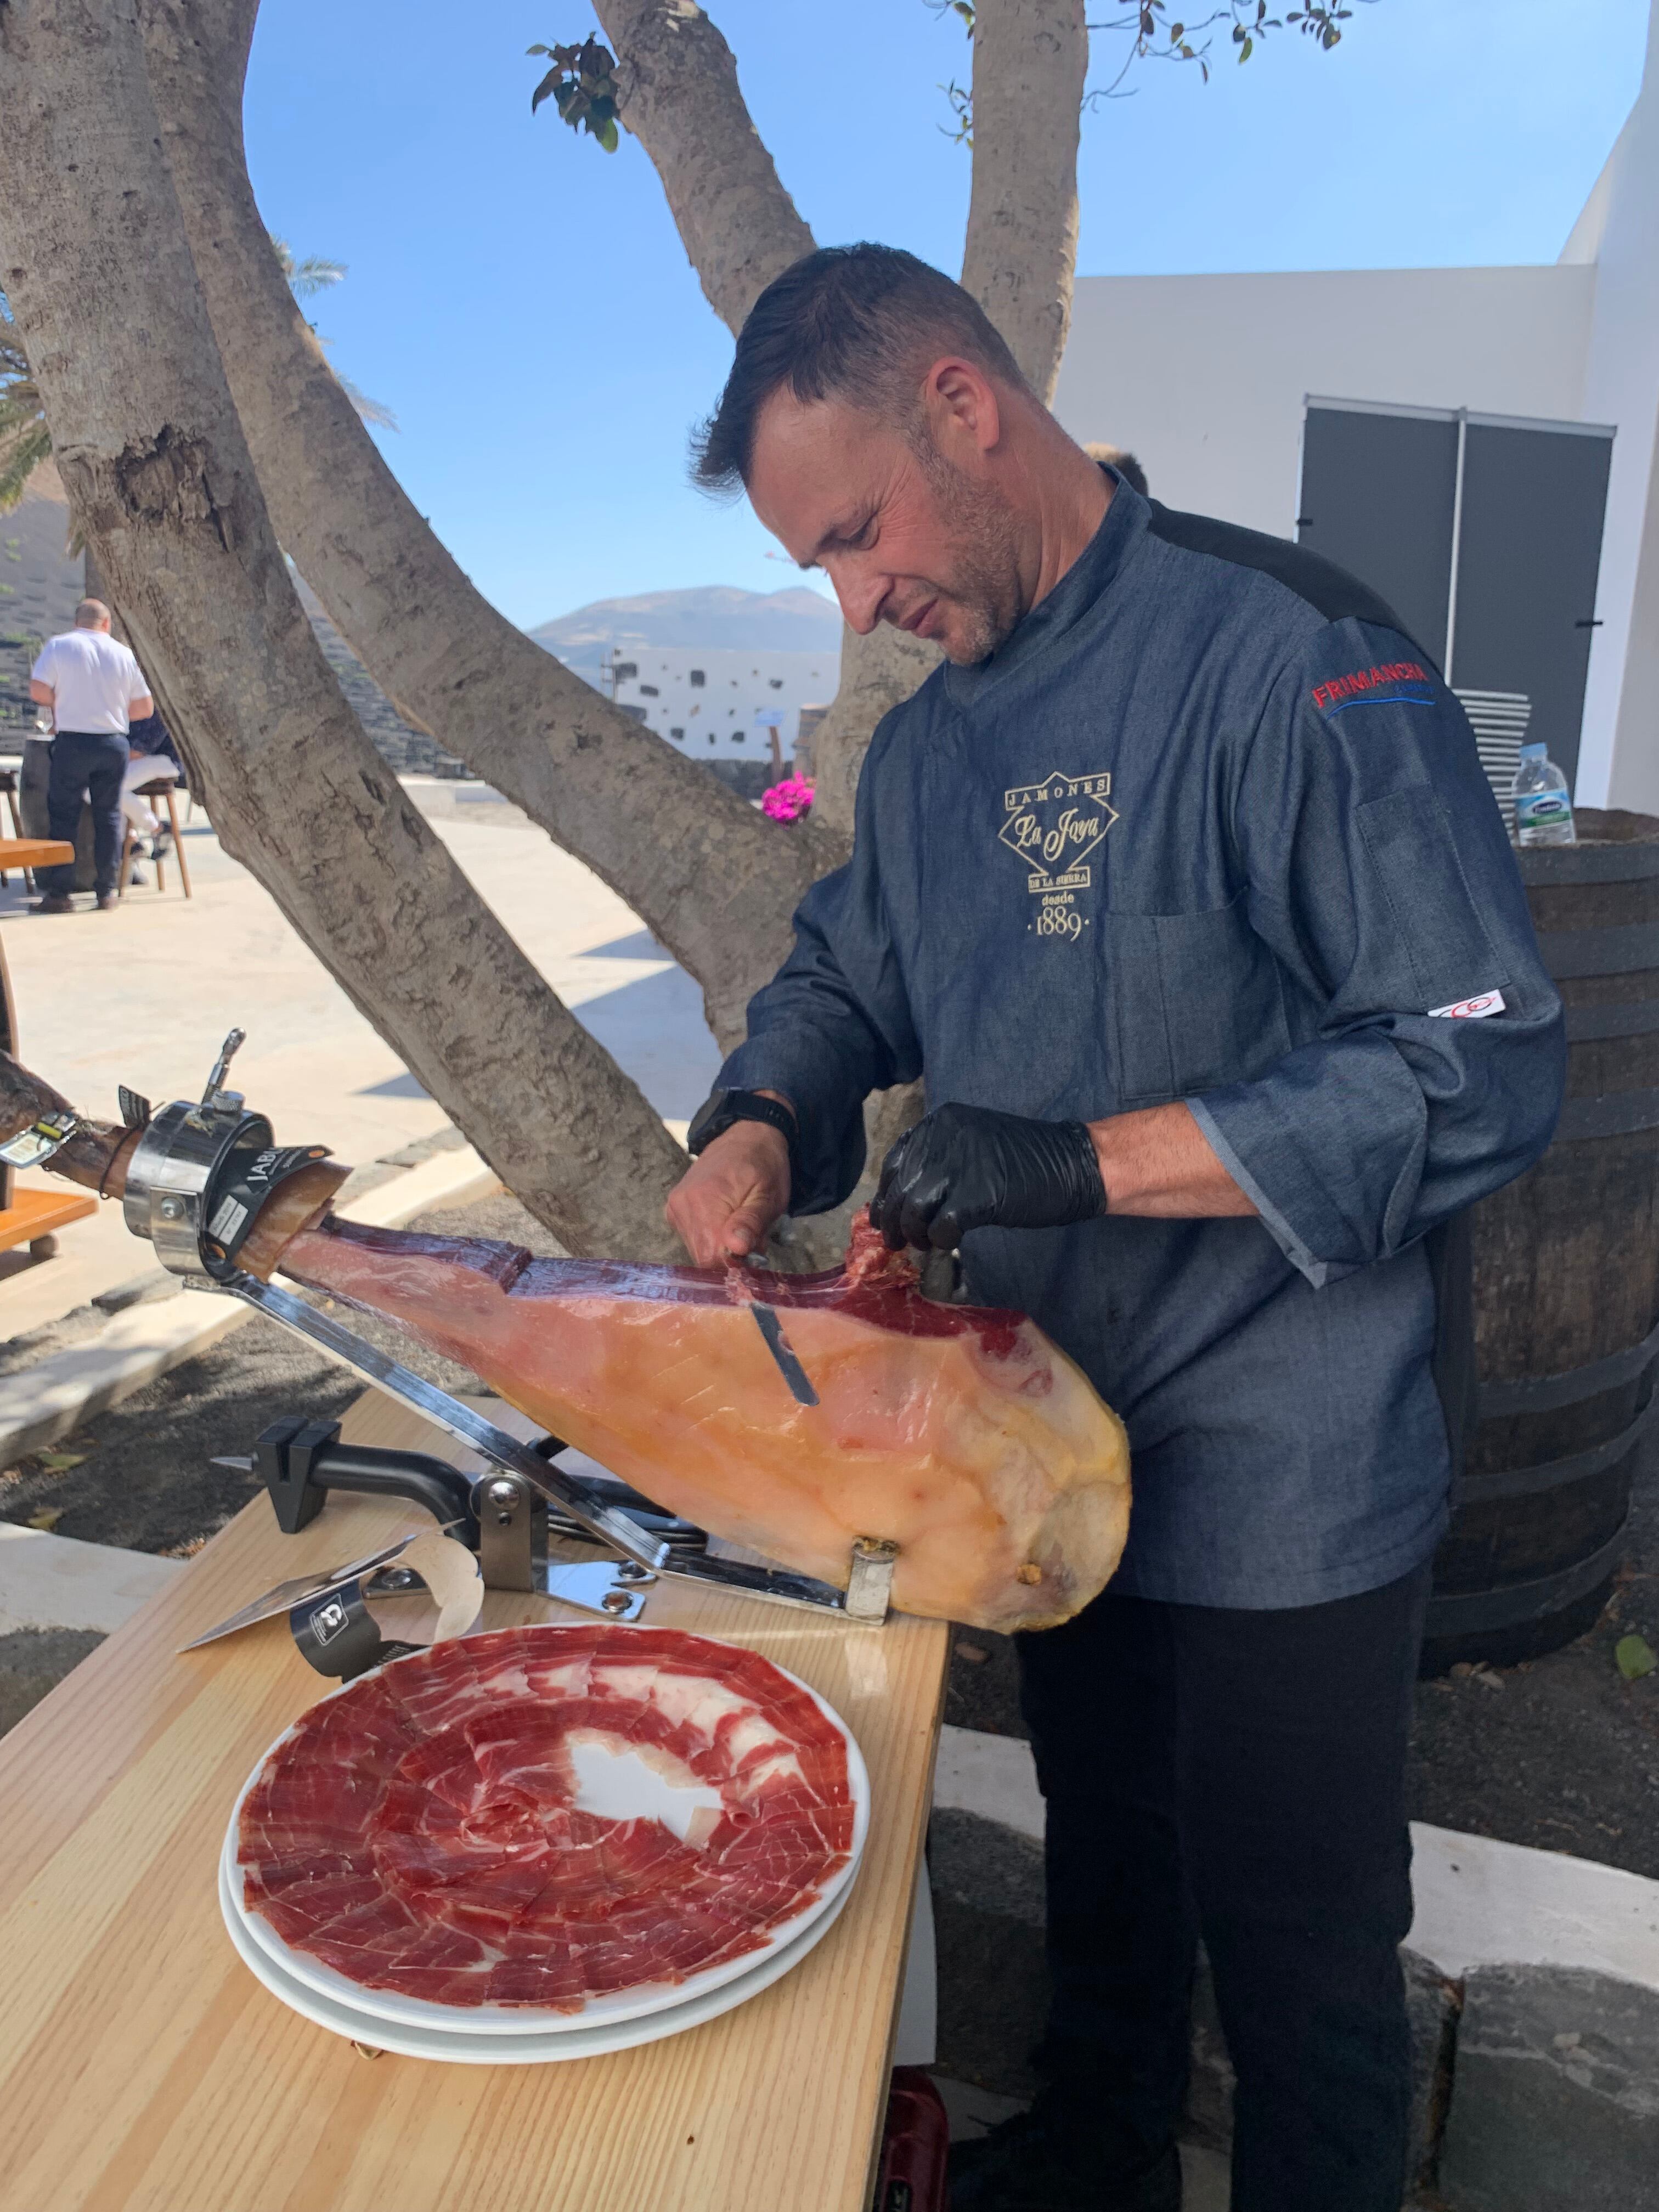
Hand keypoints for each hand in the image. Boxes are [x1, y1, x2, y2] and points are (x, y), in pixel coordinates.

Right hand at [666, 1120, 791, 1265]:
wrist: (746, 1137)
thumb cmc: (764, 1165)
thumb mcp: (769, 1194)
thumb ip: (752, 1222)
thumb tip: (736, 1250)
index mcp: (704, 1201)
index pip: (711, 1258)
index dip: (735, 1264)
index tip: (755, 1252)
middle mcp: (682, 1206)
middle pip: (703, 1257)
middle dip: (730, 1256)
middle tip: (752, 1237)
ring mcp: (675, 1208)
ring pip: (698, 1250)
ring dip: (721, 1247)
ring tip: (740, 1226)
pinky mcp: (674, 1209)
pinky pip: (693, 1238)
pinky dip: (711, 1238)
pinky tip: (726, 1222)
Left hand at [870, 1101, 1106, 1251]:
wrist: (1075, 1164)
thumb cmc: (1027, 1159)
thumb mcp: (974, 1145)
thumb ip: (940, 1160)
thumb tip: (903, 1196)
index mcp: (941, 1122)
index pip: (896, 1161)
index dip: (886, 1192)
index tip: (884, 1214)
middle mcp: (944, 1138)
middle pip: (900, 1187)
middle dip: (892, 1220)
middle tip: (894, 1241)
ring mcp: (959, 1166)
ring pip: (914, 1209)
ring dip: (914, 1234)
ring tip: (922, 1245)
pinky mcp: (977, 1195)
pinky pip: (941, 1227)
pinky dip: (940, 1240)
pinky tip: (949, 1243)